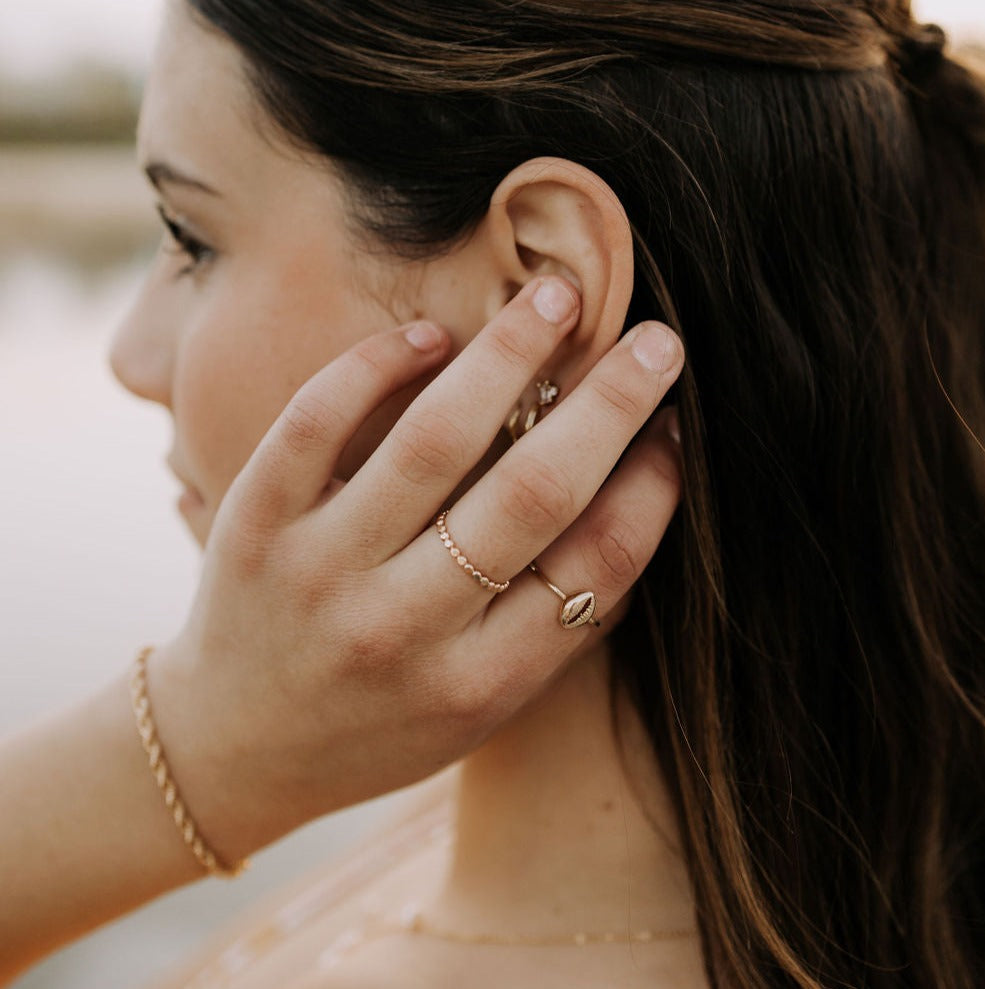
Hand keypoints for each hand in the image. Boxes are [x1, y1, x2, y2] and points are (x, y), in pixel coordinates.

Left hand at [151, 276, 683, 861]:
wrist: (236, 749)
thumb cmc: (379, 725)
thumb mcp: (481, 706)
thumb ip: (555, 624)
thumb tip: (636, 499)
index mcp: (479, 683)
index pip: (596, 566)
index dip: (654, 487)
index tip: (677, 428)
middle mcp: (403, 630)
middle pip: (531, 493)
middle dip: (610, 404)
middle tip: (658, 341)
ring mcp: (322, 573)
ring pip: (433, 440)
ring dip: (507, 354)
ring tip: (558, 296)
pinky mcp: (254, 525)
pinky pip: (317, 420)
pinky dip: (379, 363)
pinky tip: (433, 334)